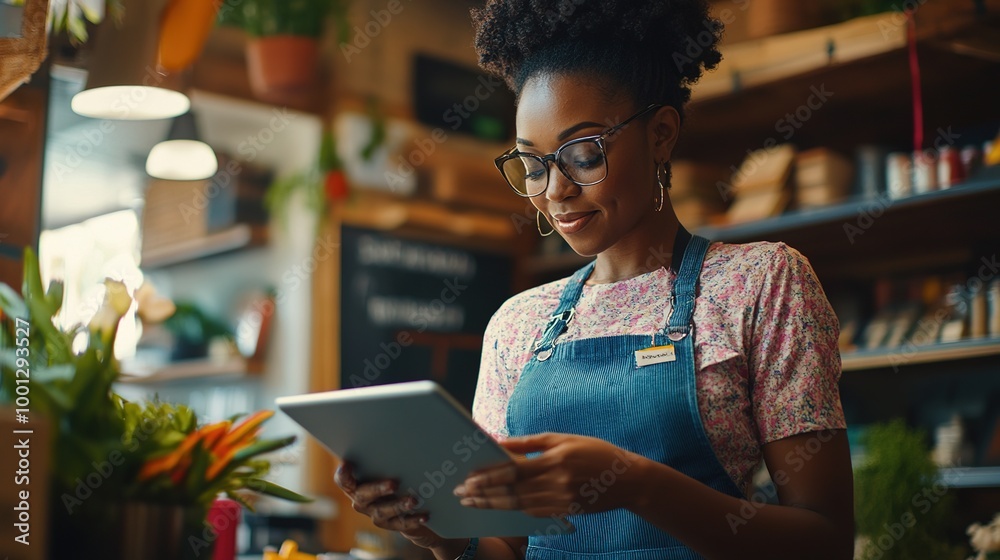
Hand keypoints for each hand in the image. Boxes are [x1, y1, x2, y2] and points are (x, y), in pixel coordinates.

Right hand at [333, 462, 441, 548]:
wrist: (408, 501)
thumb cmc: (394, 474)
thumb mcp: (387, 465)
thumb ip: (385, 457)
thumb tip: (399, 436)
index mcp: (357, 485)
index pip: (343, 481)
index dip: (343, 475)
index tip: (347, 465)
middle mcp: (363, 501)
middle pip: (363, 496)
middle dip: (378, 489)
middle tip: (393, 484)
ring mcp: (376, 514)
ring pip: (383, 511)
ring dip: (398, 506)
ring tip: (413, 500)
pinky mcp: (392, 524)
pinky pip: (401, 524)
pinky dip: (413, 520)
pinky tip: (424, 515)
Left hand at [453, 433, 640, 517]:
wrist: (627, 479)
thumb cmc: (595, 452)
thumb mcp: (564, 439)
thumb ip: (531, 442)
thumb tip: (500, 441)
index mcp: (554, 460)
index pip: (513, 469)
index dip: (488, 475)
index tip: (468, 478)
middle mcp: (556, 482)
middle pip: (512, 491)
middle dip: (484, 493)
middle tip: (461, 493)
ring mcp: (561, 500)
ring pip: (519, 505)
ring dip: (493, 504)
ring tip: (473, 503)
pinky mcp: (565, 511)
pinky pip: (534, 512)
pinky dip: (515, 510)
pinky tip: (499, 507)